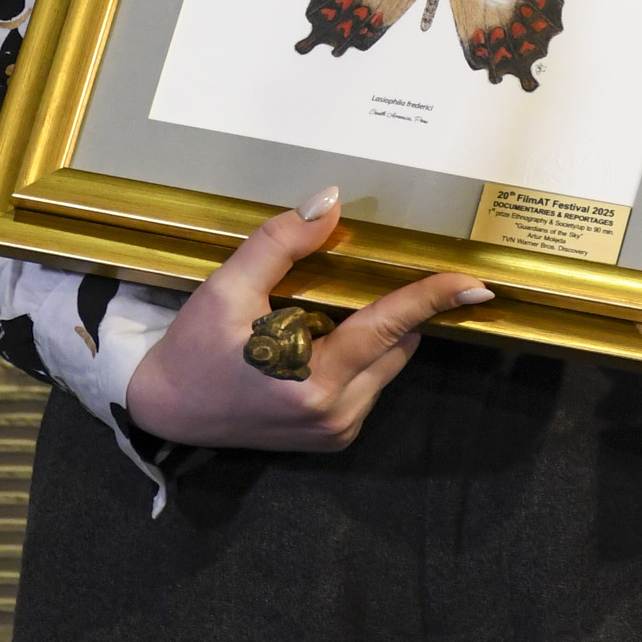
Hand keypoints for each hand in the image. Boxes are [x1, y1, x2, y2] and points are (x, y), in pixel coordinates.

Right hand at [124, 186, 491, 450]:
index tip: (476, 283)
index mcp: (315, 381)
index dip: (433, 299)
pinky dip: (356, 355)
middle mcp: (337, 413)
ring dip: (370, 334)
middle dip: (386, 308)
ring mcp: (337, 431)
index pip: (390, 327)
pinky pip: (369, 382)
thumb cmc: (192, 350)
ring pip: (388, 364)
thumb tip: (330, 203)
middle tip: (342, 284)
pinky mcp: (333, 438)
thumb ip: (280, 245)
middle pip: (396, 344)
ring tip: (310, 320)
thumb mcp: (228, 288)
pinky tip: (309, 345)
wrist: (165, 412)